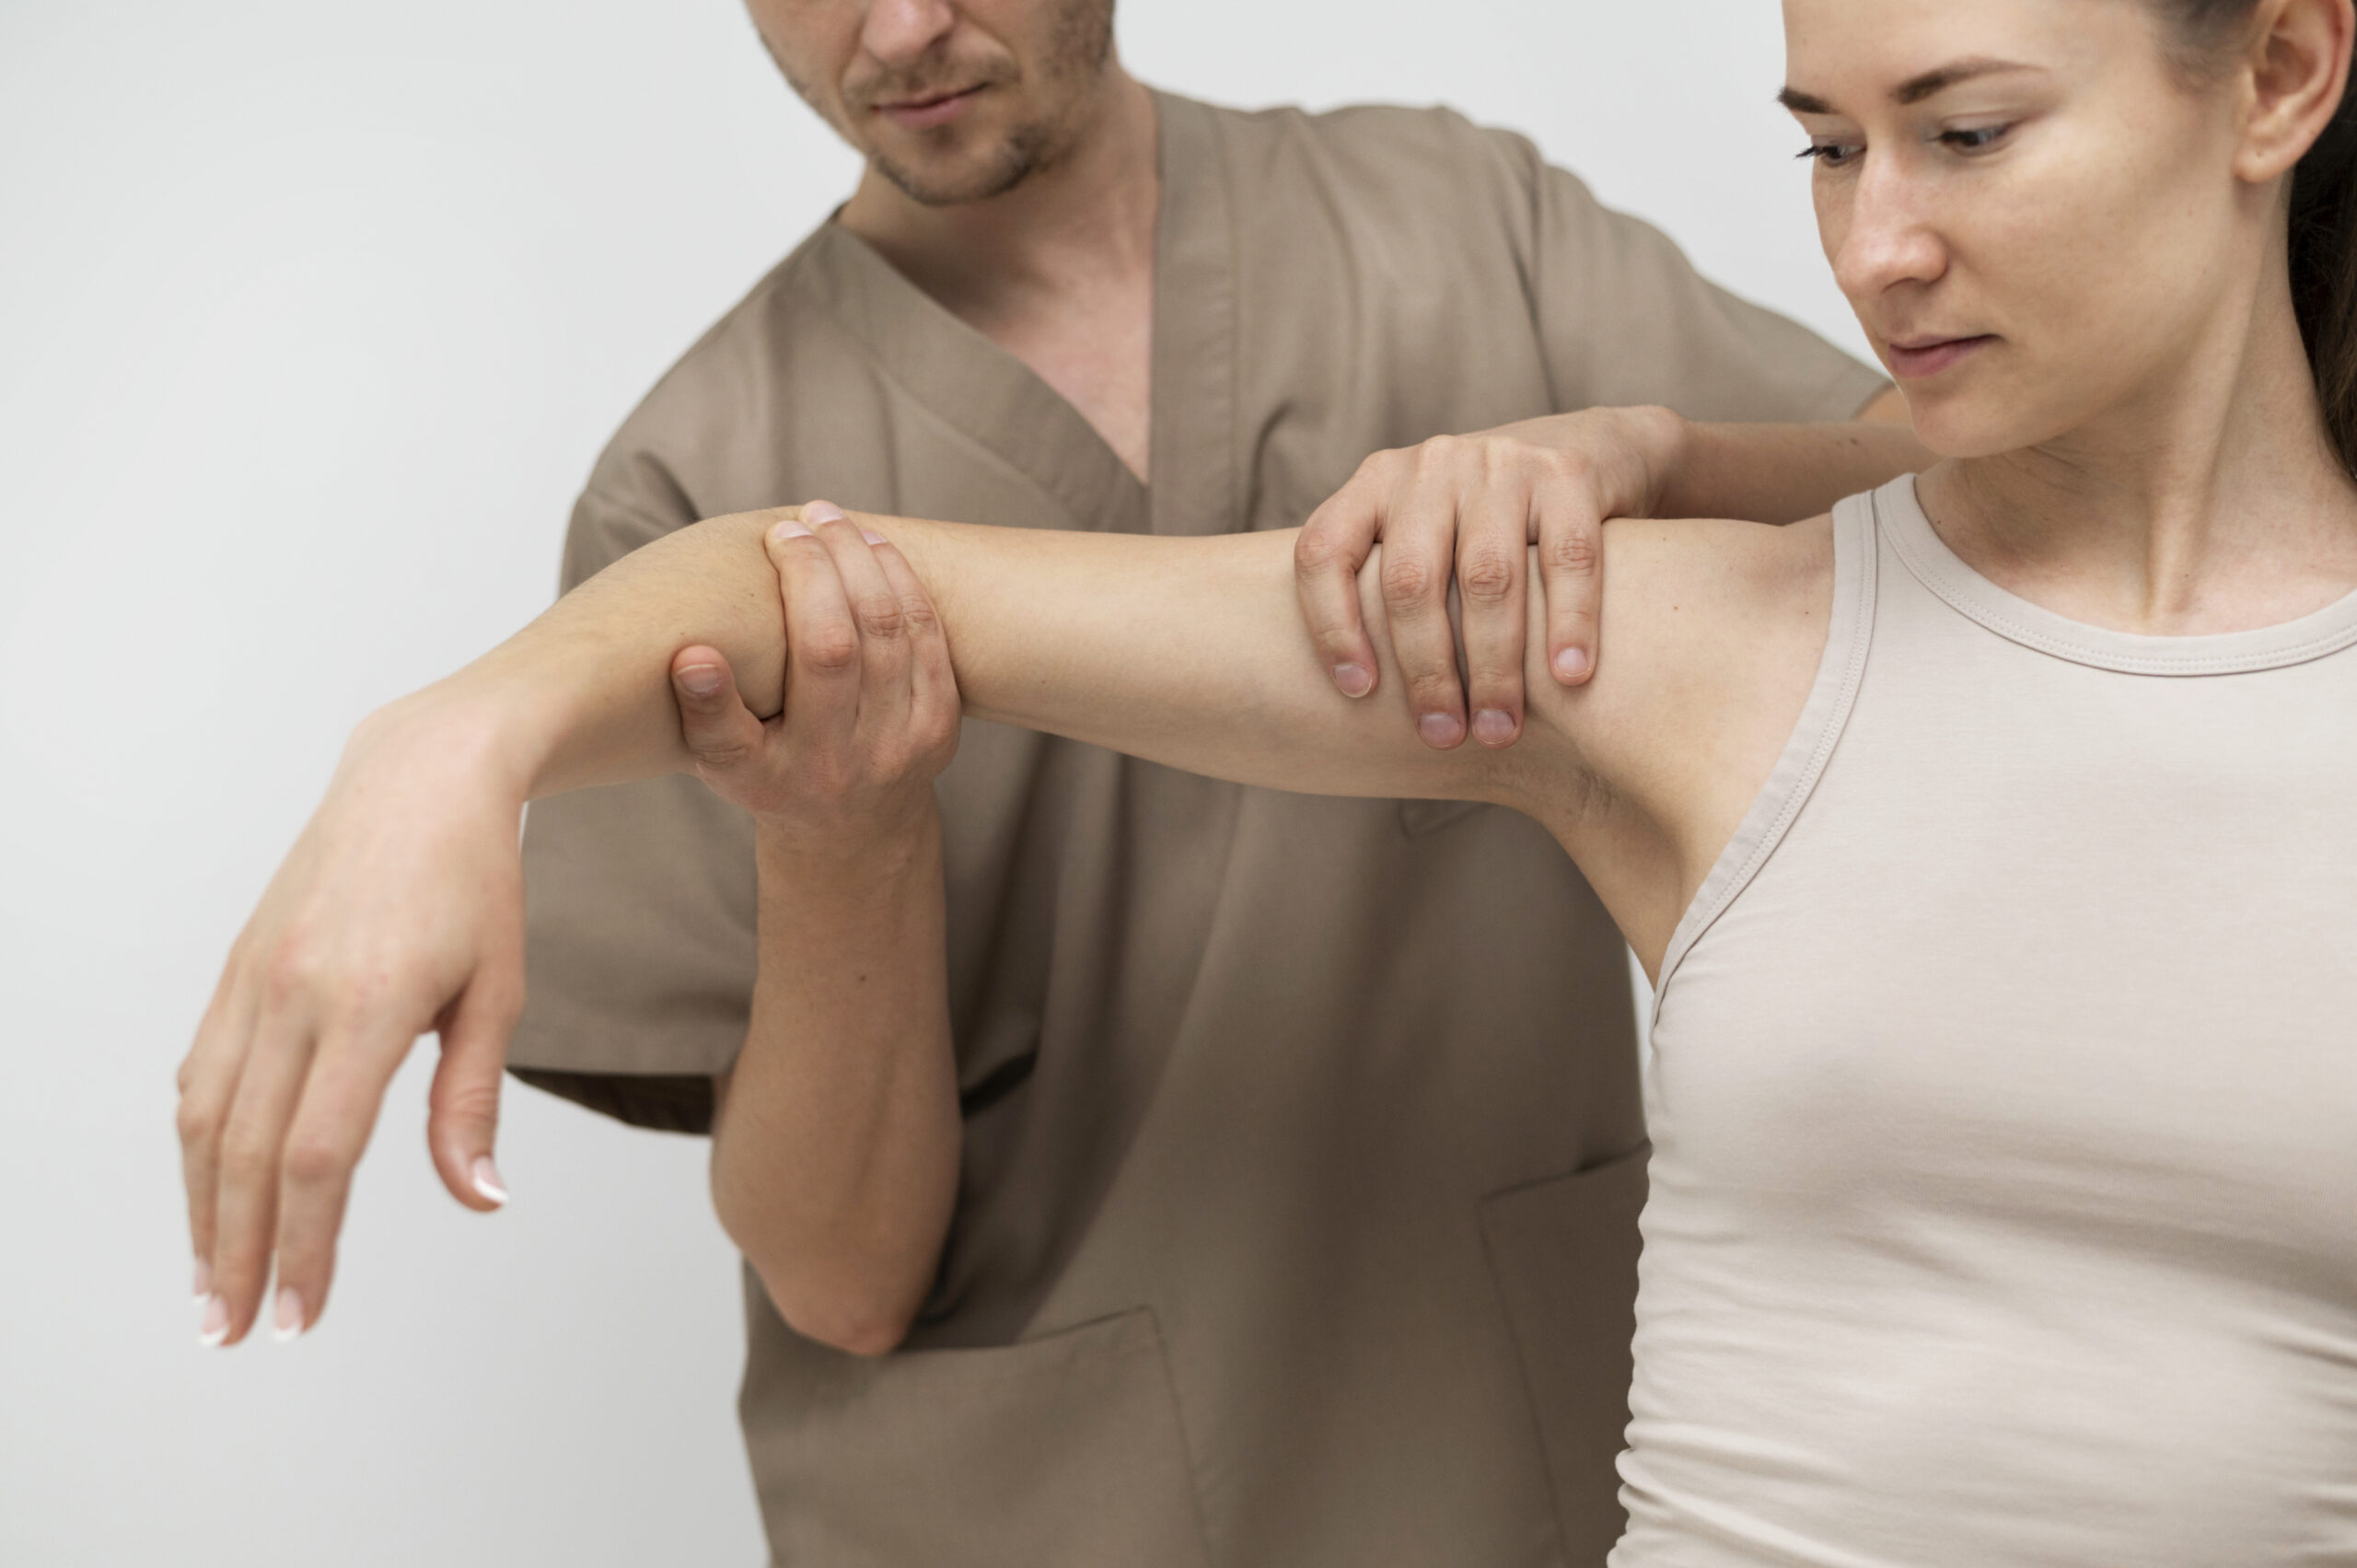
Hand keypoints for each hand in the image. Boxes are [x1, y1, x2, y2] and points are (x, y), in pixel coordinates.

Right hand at [177, 700, 526, 1346]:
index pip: (318, 1157)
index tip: (303, 1314)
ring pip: (207, 1119)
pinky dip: (199, 1143)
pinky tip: (211, 1192)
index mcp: (366, 1005)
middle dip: (240, 1254)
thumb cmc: (477, 883)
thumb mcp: (498, 990)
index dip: (305, 1245)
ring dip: (203, 1211)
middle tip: (236, 1331)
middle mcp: (293, 994)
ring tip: (212, 1285)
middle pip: (250, 1155)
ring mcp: (255, 979)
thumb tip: (481, 1199)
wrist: (421, 777)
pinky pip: (202, 1071)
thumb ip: (470, 1100)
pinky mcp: (238, 969)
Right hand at [670, 500, 958, 845]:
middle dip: (815, 570)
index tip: (727, 598)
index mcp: (783, 775)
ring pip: (890, 630)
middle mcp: (847, 763)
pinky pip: (927, 634)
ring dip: (860, 562)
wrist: (853, 831)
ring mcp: (904, 743)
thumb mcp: (726, 766)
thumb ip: (706, 715)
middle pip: (837, 648)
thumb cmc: (772, 778)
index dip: (741, 662)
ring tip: (826, 520)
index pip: (762, 712)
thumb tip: (691, 655)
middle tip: (788, 525)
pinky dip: (900, 581)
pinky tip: (871, 545)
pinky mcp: (941, 722)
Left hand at [1292, 405, 1683, 748]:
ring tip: (1498, 730)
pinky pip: (1567, 558)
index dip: (1330, 626)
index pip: (1324, 552)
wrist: (1591, 452)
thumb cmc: (1484, 528)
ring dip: (1492, 667)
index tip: (1357, 693)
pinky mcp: (1568, 474)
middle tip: (1443, 736)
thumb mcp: (1424, 536)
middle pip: (1410, 580)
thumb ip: (1387, 590)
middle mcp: (1430, 466)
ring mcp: (1499, 464)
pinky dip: (1569, 622)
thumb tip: (1353, 707)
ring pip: (1487, 577)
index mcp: (1375, 484)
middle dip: (1425, 671)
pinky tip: (1569, 677)